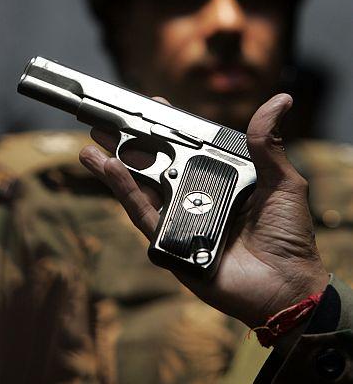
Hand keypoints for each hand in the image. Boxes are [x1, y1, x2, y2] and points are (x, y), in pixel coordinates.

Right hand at [79, 94, 327, 327]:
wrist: (286, 284)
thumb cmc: (289, 234)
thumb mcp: (282, 181)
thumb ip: (269, 143)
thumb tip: (281, 99)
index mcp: (220, 178)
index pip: (189, 147)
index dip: (170, 127)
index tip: (152, 106)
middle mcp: (197, 194)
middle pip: (157, 163)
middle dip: (131, 142)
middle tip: (107, 120)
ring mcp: (181, 217)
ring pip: (142, 186)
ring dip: (115, 165)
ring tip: (93, 144)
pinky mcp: (171, 239)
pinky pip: (143, 211)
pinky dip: (124, 190)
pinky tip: (108, 167)